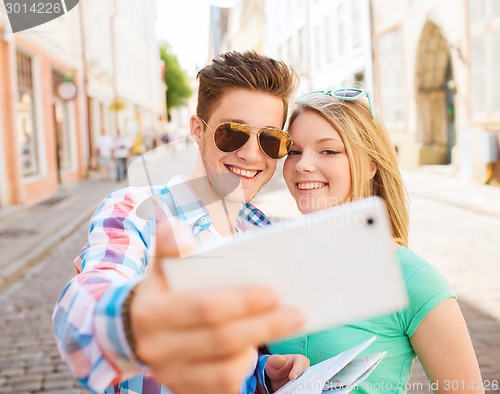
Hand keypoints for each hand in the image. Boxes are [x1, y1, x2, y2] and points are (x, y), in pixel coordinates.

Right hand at [130, 220, 304, 393]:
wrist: (137, 332)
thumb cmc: (163, 293)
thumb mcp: (161, 267)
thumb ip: (169, 246)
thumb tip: (179, 231)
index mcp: (152, 313)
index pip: (205, 308)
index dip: (242, 302)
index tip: (273, 293)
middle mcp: (157, 348)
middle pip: (222, 340)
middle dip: (264, 326)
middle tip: (296, 314)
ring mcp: (171, 375)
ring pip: (225, 371)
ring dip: (256, 349)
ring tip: (277, 328)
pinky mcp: (184, 390)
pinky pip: (223, 387)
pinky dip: (244, 370)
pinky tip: (255, 349)